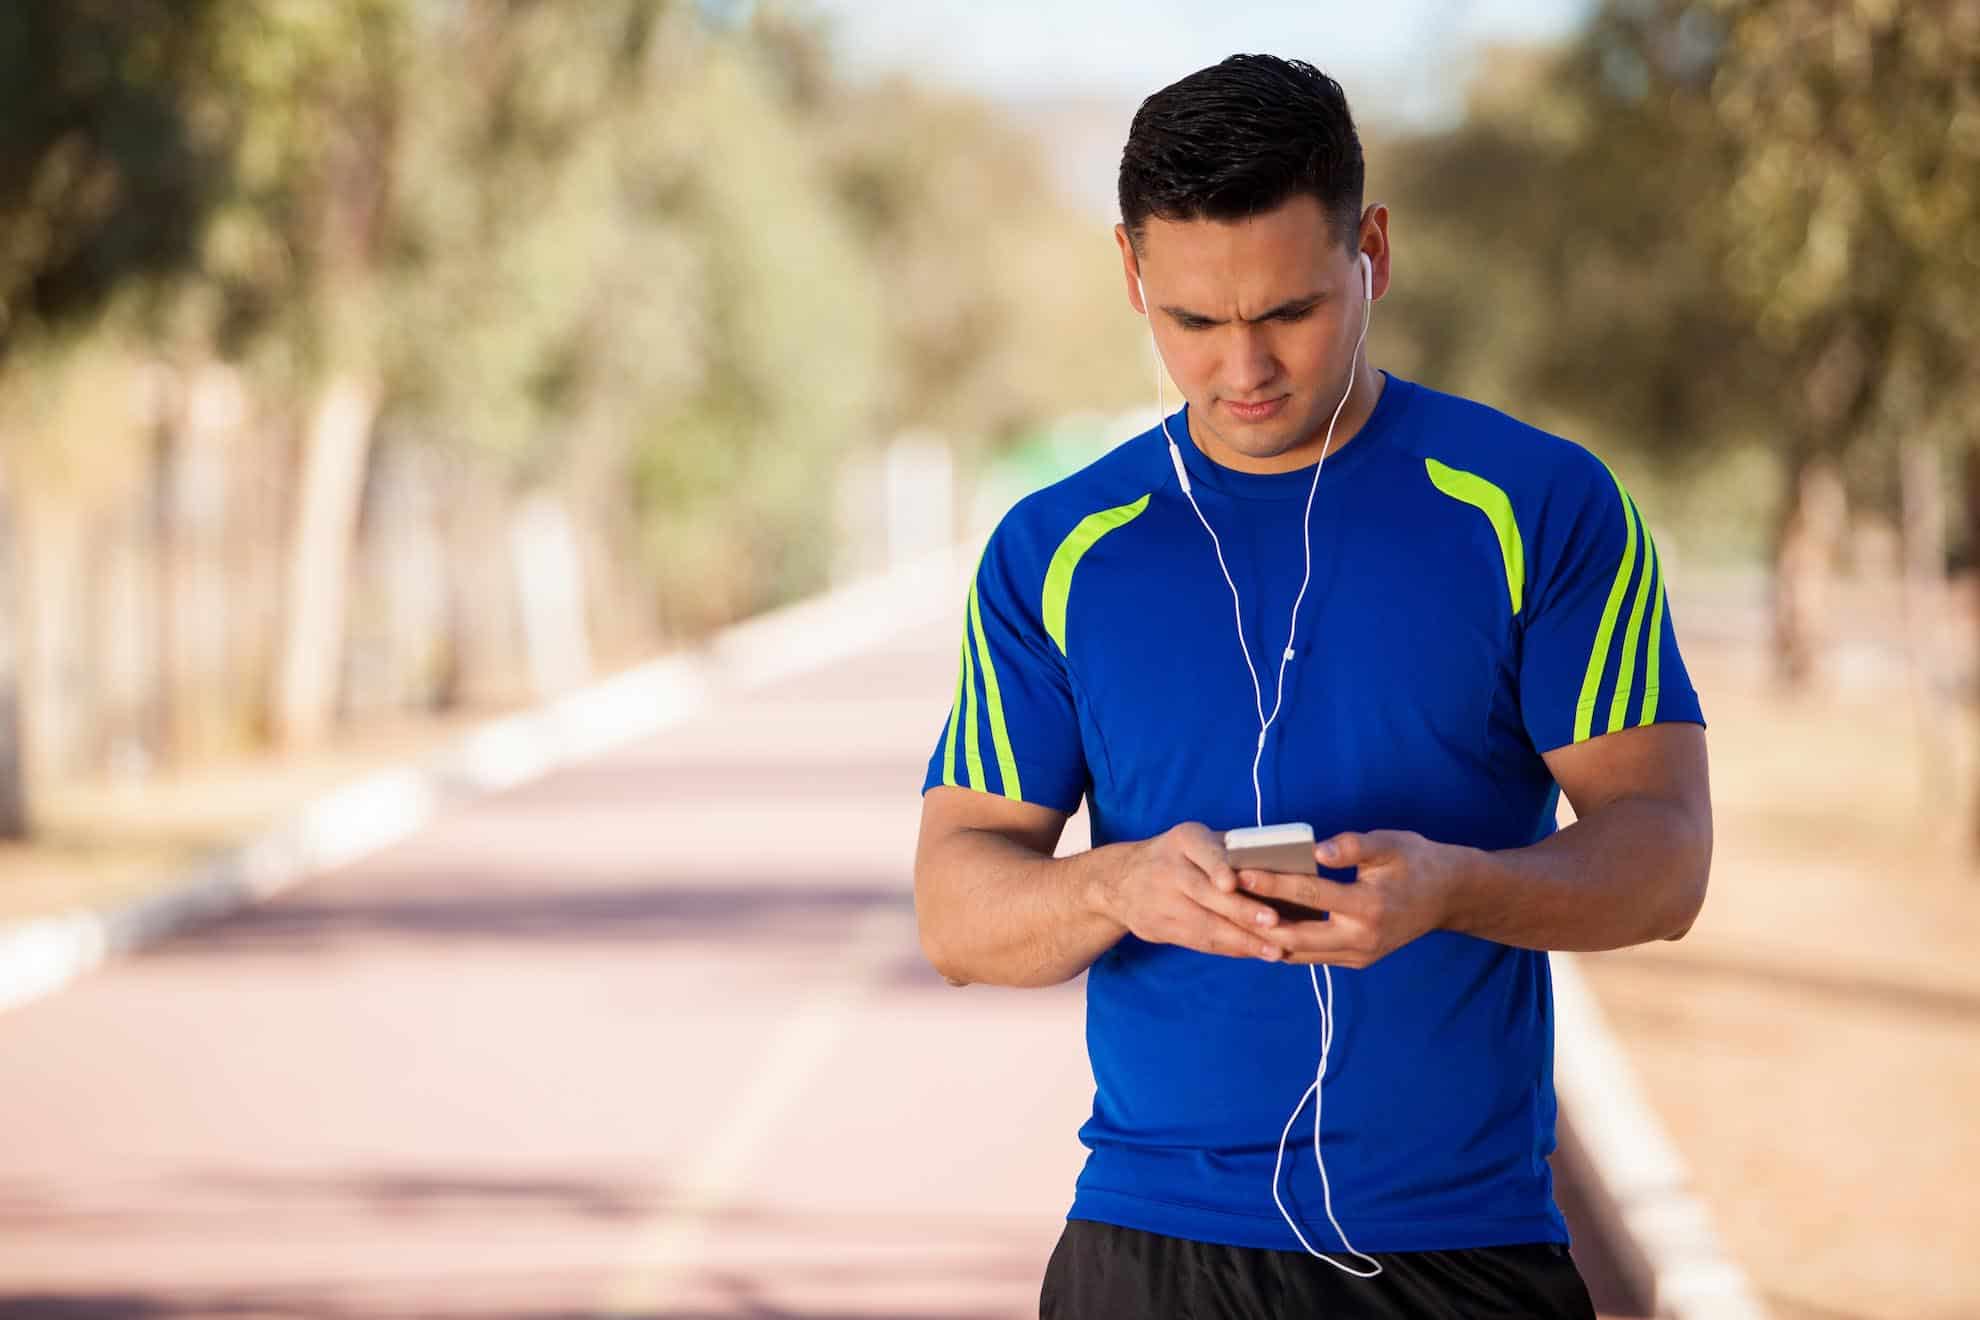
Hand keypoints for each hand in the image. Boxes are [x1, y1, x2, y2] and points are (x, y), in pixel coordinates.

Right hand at [1097, 822, 1292, 962]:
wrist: (1120, 880)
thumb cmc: (1180, 856)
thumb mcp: (1198, 841)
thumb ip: (1233, 851)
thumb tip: (1288, 866)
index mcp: (1183, 840)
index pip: (1202, 852)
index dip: (1217, 867)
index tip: (1232, 883)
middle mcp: (1168, 868)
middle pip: (1205, 893)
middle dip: (1241, 910)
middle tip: (1275, 923)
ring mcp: (1160, 901)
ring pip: (1204, 924)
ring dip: (1242, 939)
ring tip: (1275, 950)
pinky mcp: (1158, 928)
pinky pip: (1198, 941)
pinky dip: (1229, 948)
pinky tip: (1253, 952)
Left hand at [1236, 830, 1459, 968]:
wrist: (1449, 896)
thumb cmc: (1417, 862)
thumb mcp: (1390, 844)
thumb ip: (1353, 847)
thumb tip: (1316, 849)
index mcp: (1369, 906)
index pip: (1309, 895)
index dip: (1272, 883)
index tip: (1240, 872)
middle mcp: (1361, 939)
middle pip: (1294, 936)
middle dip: (1255, 920)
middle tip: (1222, 901)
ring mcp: (1359, 955)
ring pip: (1298, 953)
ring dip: (1264, 937)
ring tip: (1231, 915)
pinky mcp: (1357, 961)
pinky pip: (1311, 956)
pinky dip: (1284, 944)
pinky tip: (1259, 927)